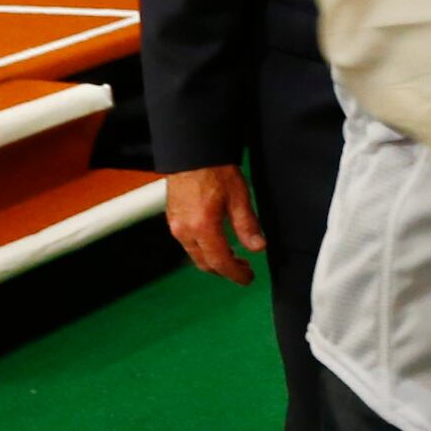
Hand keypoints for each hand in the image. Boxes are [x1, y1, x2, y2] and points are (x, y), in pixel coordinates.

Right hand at [164, 165, 266, 284]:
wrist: (191, 151)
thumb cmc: (214, 168)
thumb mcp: (238, 196)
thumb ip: (247, 224)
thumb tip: (258, 246)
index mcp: (202, 226)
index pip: (220, 262)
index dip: (235, 274)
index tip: (248, 278)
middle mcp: (184, 230)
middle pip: (204, 263)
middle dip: (224, 270)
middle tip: (243, 269)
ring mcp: (175, 225)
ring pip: (194, 254)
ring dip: (213, 260)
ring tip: (232, 256)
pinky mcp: (172, 218)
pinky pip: (187, 243)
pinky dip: (203, 248)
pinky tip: (216, 241)